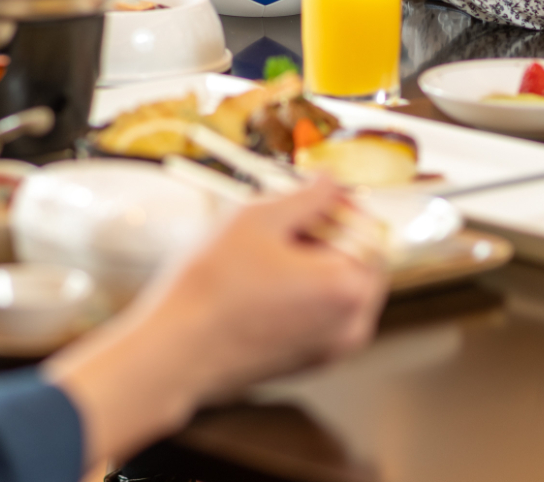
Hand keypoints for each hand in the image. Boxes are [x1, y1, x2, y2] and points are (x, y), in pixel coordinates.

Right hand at [46, 179, 385, 467]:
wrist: (174, 354)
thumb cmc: (212, 286)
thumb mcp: (259, 218)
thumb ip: (309, 194)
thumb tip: (333, 181)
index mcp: (350, 287)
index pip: (368, 228)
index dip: (341, 202)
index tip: (313, 190)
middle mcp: (353, 324)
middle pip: (359, 259)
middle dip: (330, 232)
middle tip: (287, 217)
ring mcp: (332, 350)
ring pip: (340, 287)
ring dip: (316, 261)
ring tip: (269, 248)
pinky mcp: (309, 363)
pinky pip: (323, 314)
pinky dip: (305, 291)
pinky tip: (263, 280)